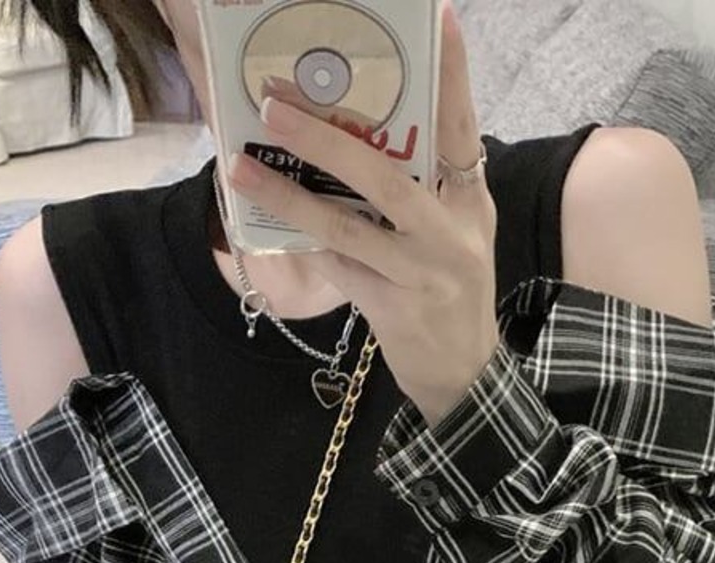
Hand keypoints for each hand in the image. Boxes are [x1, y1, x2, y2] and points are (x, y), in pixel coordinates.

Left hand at [225, 0, 499, 425]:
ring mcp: (422, 273)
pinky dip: (305, 243)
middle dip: (325, 137)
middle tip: (275, 103)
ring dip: (290, 195)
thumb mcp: (458, 233)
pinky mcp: (393, 308)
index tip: (437, 15)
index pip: (461, 125)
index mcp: (470, 200)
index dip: (452, 72)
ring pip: (347, 226)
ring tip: (243, 166)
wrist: (465, 374)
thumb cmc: (453, 292)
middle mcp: (451, 232)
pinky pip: (337, 267)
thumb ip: (427, 188)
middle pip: (386, 174)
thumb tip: (364, 136)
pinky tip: (270, 223)